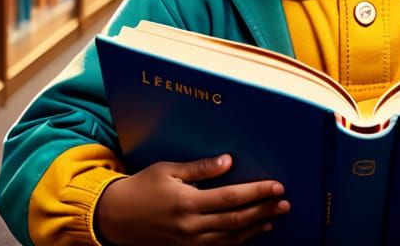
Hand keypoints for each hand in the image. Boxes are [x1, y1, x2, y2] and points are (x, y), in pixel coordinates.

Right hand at [95, 154, 289, 245]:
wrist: (115, 217)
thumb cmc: (141, 188)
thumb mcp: (167, 170)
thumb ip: (200, 168)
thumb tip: (229, 161)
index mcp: (186, 202)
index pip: (230, 197)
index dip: (256, 192)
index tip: (276, 186)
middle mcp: (190, 226)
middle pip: (236, 219)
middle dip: (263, 210)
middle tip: (284, 202)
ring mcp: (188, 242)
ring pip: (231, 238)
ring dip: (255, 227)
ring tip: (274, 216)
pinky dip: (239, 241)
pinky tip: (252, 231)